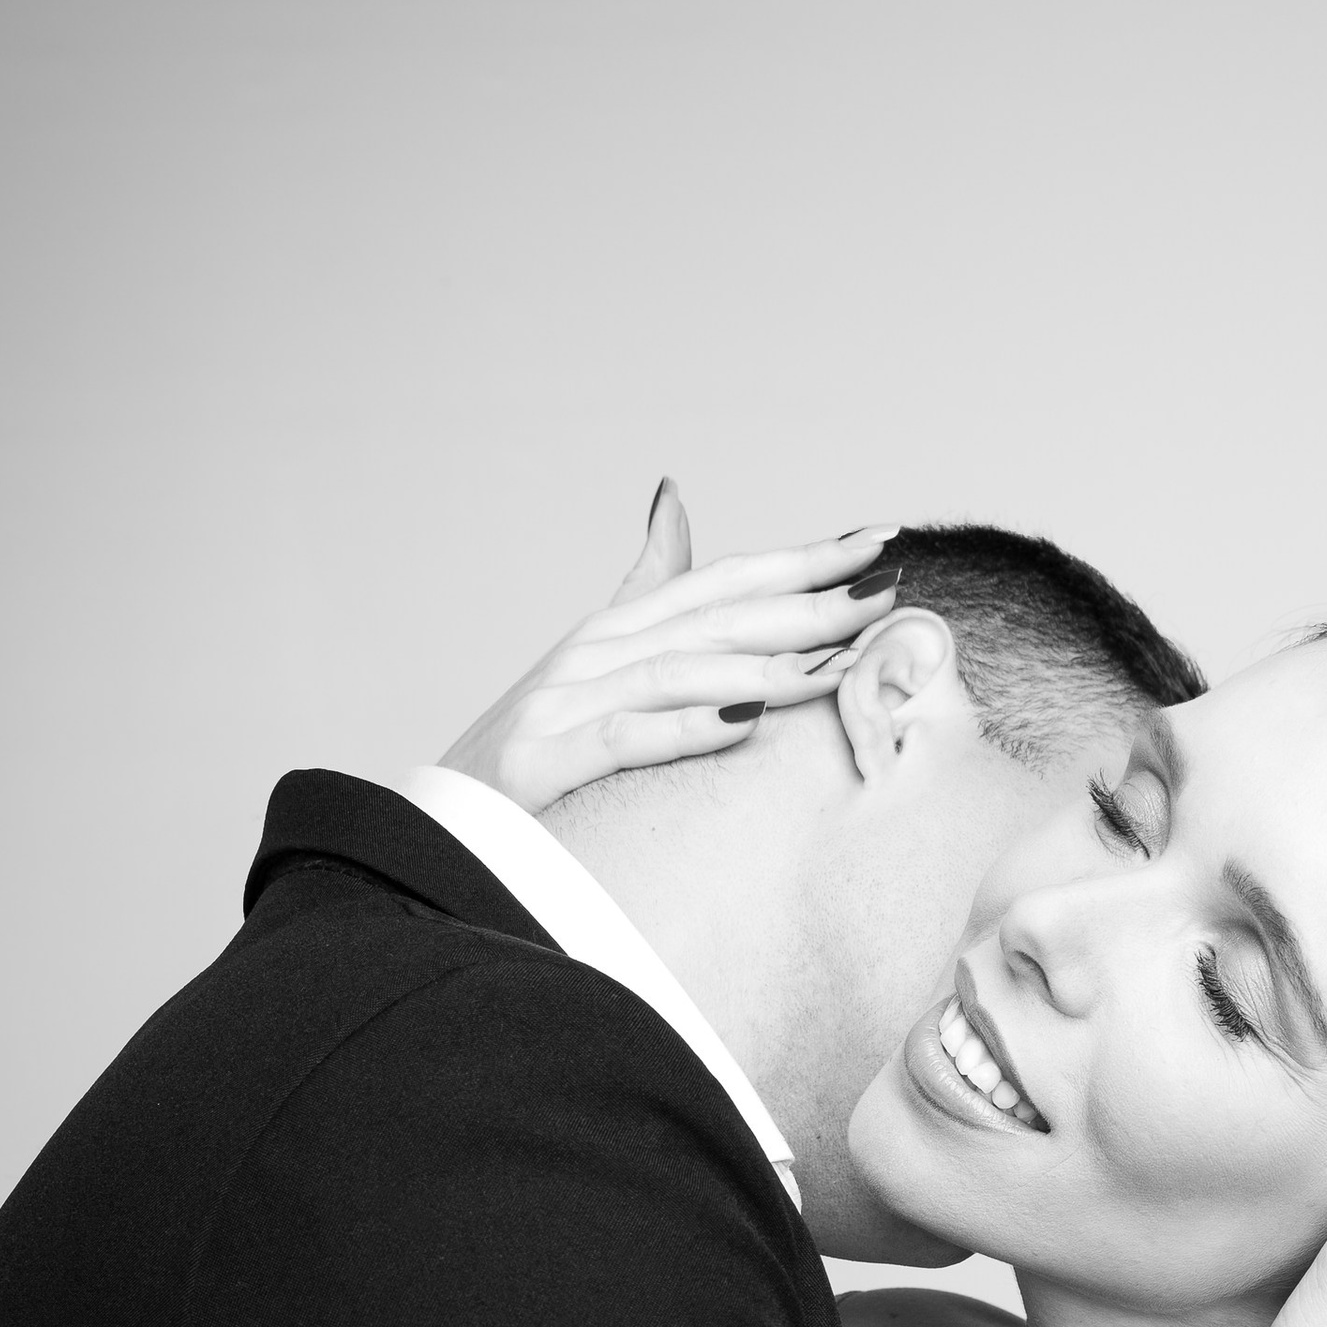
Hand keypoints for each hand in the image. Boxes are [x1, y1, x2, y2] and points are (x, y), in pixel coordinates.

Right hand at [439, 481, 900, 810]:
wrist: (441, 827)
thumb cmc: (527, 756)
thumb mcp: (591, 668)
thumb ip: (640, 591)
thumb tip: (674, 498)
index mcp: (615, 631)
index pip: (723, 582)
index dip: (801, 559)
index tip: (878, 540)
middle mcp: (593, 652)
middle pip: (716, 617)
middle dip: (806, 603)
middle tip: (885, 593)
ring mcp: (565, 701)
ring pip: (682, 671)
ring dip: (765, 666)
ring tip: (840, 663)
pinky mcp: (544, 759)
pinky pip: (625, 737)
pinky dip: (685, 728)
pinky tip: (744, 724)